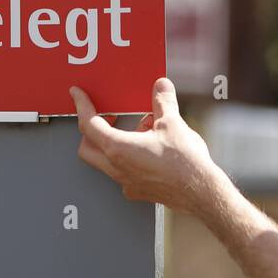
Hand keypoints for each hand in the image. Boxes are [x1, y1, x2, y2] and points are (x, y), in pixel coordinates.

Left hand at [71, 78, 225, 216]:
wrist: (200, 192)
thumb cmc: (184, 162)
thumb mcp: (172, 122)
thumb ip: (162, 101)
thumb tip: (160, 85)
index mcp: (118, 149)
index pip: (88, 124)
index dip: (81, 106)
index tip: (77, 95)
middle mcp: (117, 168)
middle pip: (88, 146)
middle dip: (91, 128)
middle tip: (106, 114)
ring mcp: (126, 182)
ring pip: (105, 159)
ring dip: (114, 141)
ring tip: (140, 127)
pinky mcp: (138, 190)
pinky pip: (122, 170)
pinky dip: (128, 156)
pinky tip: (148, 147)